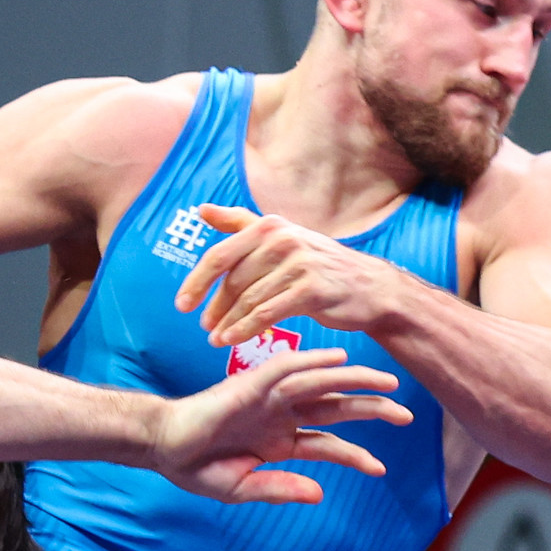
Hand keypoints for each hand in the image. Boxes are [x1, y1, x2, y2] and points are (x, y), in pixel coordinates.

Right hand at [150, 346, 411, 504]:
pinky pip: (286, 368)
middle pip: (335, 408)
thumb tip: (319, 493)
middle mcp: (280, 415)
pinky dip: (312, 362)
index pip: (327, 444)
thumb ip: (279, 489)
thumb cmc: (195, 467)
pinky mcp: (249, 384)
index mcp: (279, 441)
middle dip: (370, 409)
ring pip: (319, 384)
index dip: (355, 456)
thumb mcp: (241, 487)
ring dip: (353, 381)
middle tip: (406, 414)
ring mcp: (267, 398)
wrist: (160, 446)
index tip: (380, 469)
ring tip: (387, 383)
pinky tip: (338, 359)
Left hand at [174, 204, 416, 348]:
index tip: (181, 305)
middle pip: (232, 280)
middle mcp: (283, 239)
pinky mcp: (311, 289)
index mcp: (270, 225)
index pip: (220, 255)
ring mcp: (298, 263)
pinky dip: (245, 329)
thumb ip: (241, 224)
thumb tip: (201, 209)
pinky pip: (267, 313)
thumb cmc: (319, 266)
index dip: (196, 282)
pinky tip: (233, 341)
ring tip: (216, 339)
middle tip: (203, 326)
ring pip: (248, 299)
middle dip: (213, 306)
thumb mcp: (283, 237)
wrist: (369, 288)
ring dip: (228, 323)